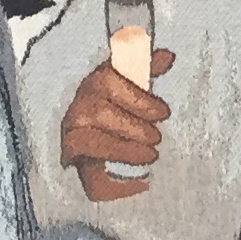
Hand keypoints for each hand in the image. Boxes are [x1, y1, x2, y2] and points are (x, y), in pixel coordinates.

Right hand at [61, 47, 173, 203]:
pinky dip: (115, 184)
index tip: (163, 113)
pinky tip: (140, 181)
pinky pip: (90, 179)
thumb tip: (168, 55)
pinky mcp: (75, 163)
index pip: (108, 80)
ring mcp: (72, 135)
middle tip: (156, 138)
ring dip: (124, 150)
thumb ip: (148, 70)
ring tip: (150, 155)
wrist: (101, 141)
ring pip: (89, 142)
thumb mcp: (135, 87)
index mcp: (95, 83)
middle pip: (98, 112)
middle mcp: (79, 107)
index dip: (137, 98)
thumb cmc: (123, 110)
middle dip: (132, 127)